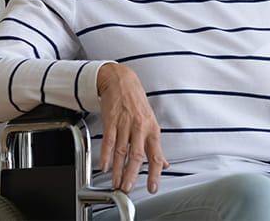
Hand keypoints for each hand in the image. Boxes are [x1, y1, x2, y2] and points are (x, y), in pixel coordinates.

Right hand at [96, 64, 166, 193]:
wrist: (121, 81)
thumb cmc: (136, 102)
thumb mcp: (151, 123)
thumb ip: (155, 146)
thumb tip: (164, 164)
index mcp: (152, 131)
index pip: (155, 156)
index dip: (154, 174)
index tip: (152, 188)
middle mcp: (140, 128)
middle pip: (137, 156)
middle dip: (132, 175)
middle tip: (127, 189)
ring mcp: (125, 124)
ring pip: (122, 151)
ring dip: (118, 169)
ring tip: (116, 183)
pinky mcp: (111, 121)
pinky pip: (109, 141)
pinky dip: (106, 155)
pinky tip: (105, 166)